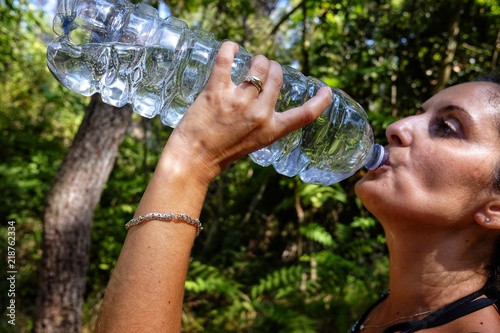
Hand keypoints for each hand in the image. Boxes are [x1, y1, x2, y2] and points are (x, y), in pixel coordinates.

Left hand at [161, 41, 331, 185]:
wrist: (194, 159)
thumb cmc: (220, 154)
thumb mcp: (252, 143)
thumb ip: (262, 122)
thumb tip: (263, 98)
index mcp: (271, 130)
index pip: (305, 115)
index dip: (320, 102)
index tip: (326, 91)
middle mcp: (259, 114)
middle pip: (277, 77)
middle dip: (273, 67)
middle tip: (265, 67)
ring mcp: (239, 101)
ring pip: (258, 65)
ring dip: (256, 59)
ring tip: (250, 60)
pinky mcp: (217, 90)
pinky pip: (227, 59)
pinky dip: (230, 49)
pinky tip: (231, 48)